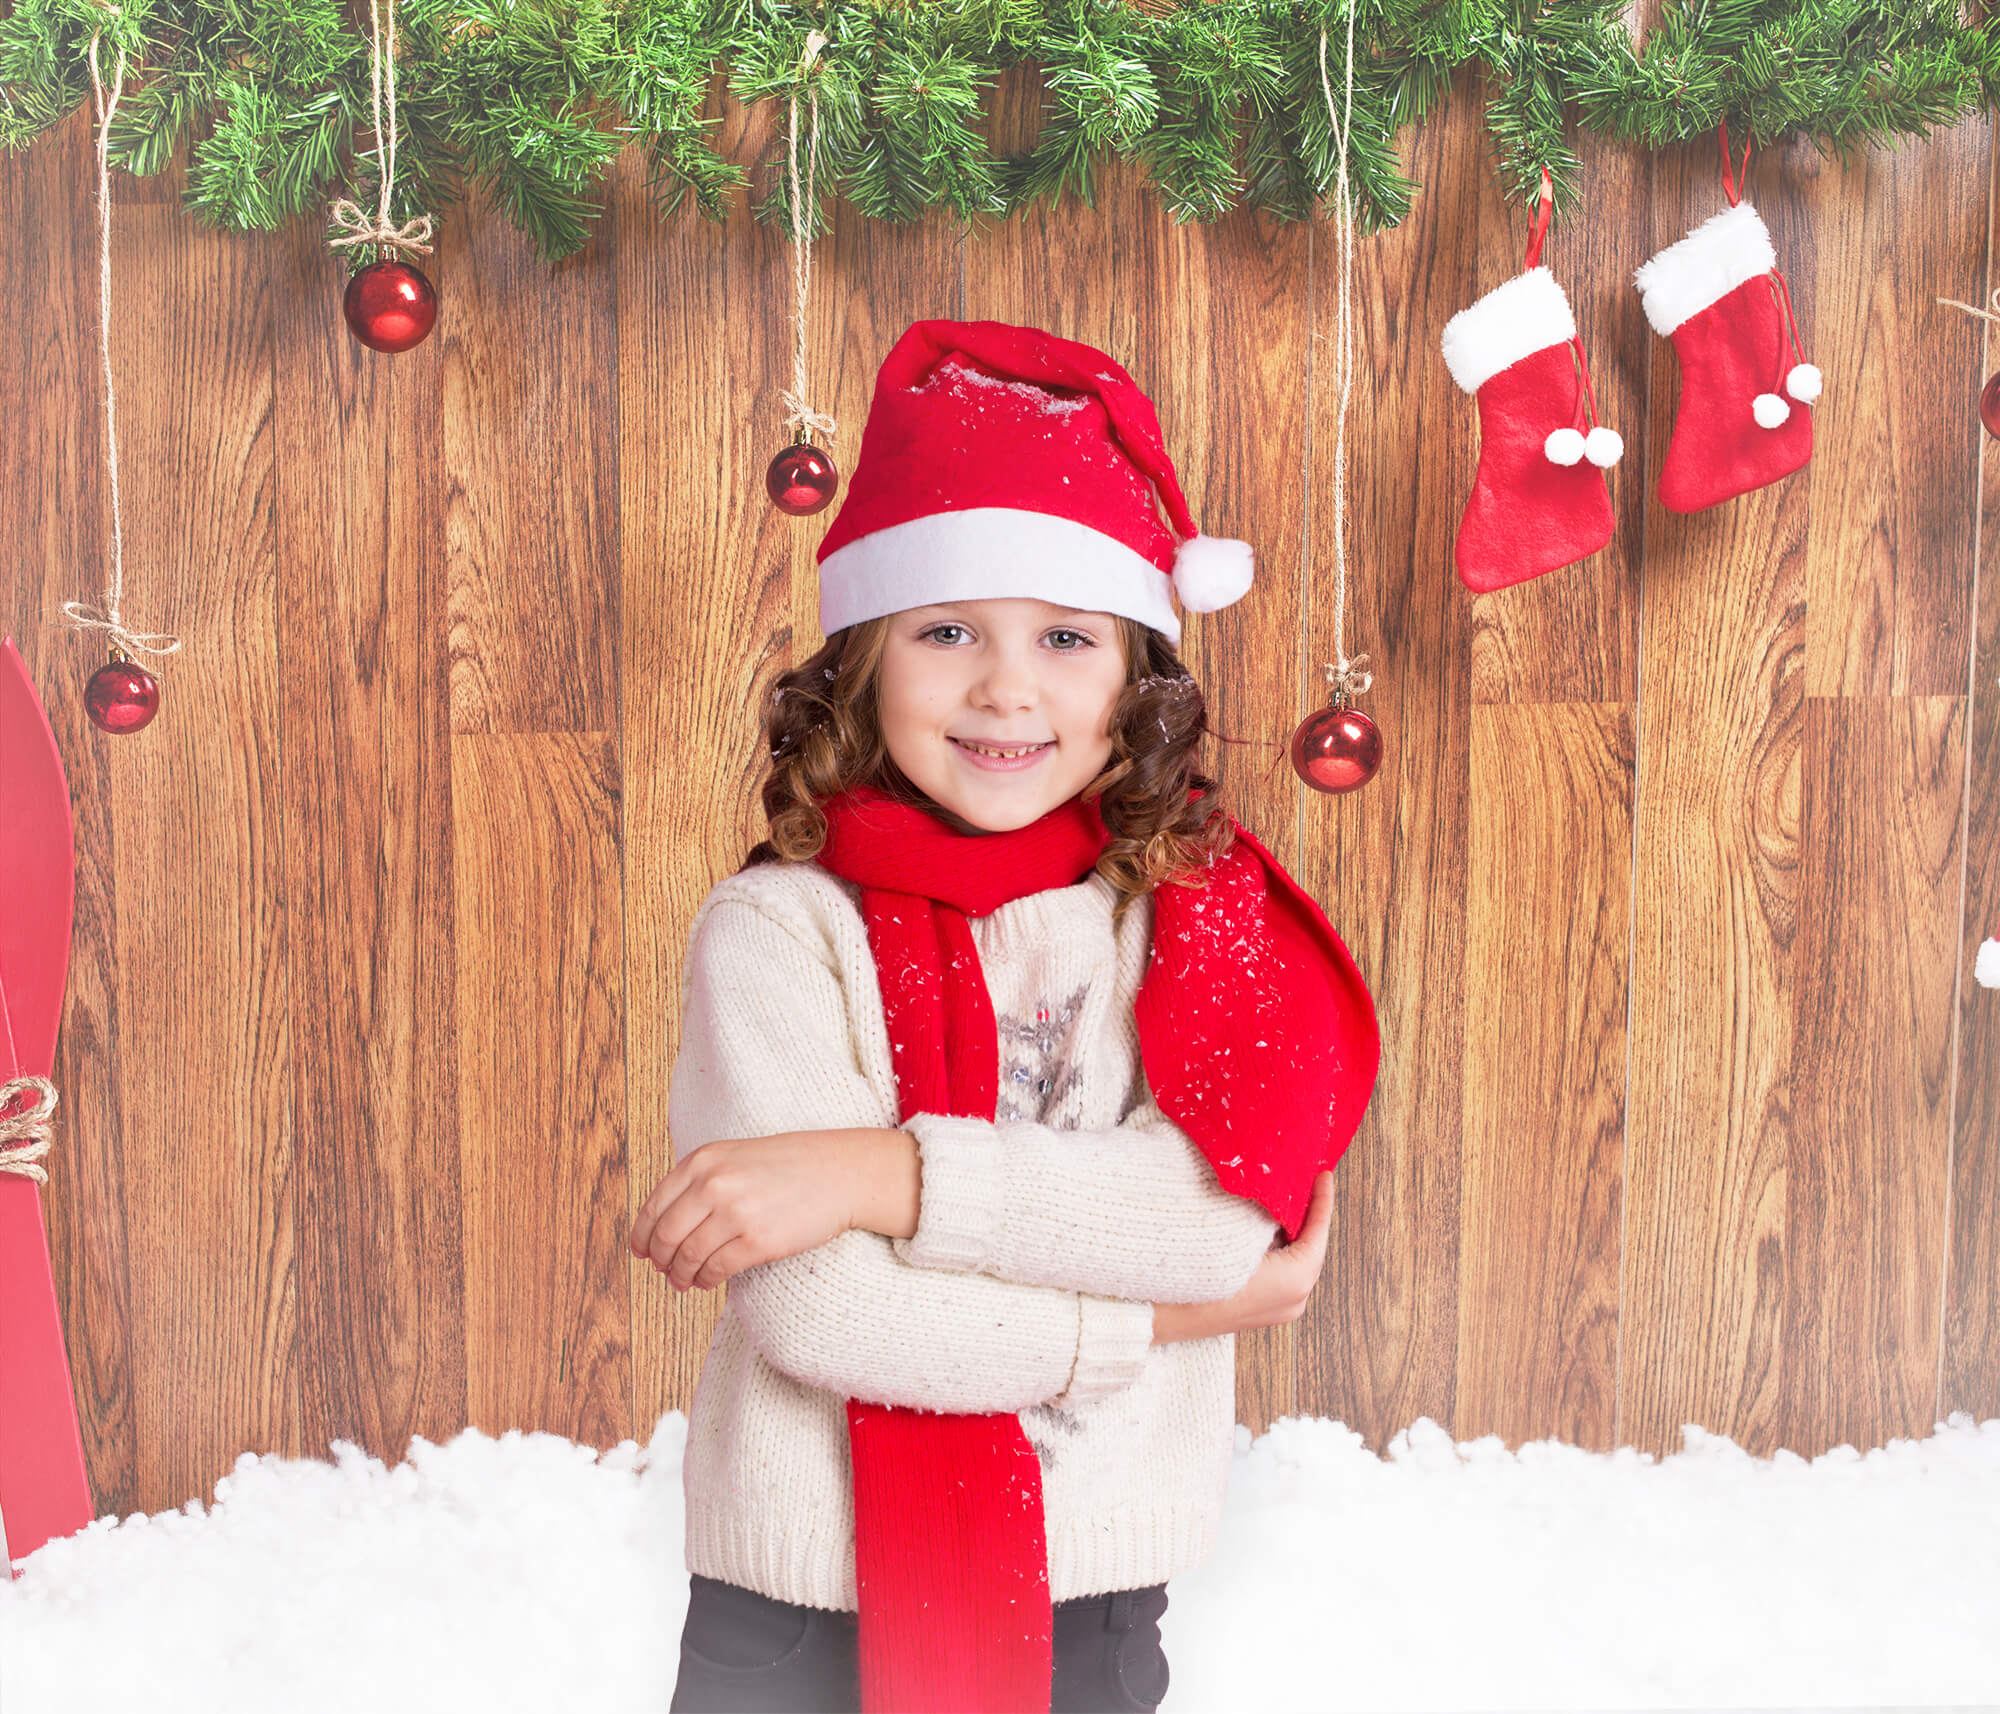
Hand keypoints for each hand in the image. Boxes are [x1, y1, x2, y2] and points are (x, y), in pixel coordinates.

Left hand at [629, 1129, 892, 1291]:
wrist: (840, 1173)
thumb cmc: (790, 1166)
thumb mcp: (737, 1157)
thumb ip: (701, 1181)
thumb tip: (665, 1225)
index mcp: (704, 1160)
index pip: (654, 1206)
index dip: (642, 1235)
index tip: (641, 1250)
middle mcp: (714, 1184)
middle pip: (666, 1236)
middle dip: (660, 1259)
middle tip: (664, 1270)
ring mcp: (735, 1213)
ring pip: (687, 1257)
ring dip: (680, 1275)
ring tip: (684, 1282)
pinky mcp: (757, 1241)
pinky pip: (715, 1270)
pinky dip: (705, 1281)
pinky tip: (707, 1282)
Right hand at [1151, 1171, 1334, 1343]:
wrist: (1160, 1314)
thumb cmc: (1197, 1275)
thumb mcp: (1234, 1234)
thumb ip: (1263, 1212)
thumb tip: (1273, 1188)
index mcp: (1295, 1280)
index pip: (1318, 1231)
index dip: (1322, 1199)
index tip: (1324, 1174)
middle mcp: (1295, 1299)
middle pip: (1310, 1247)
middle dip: (1308, 1214)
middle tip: (1306, 1181)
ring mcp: (1281, 1309)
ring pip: (1297, 1260)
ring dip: (1294, 1231)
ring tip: (1287, 1198)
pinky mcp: (1264, 1311)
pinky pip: (1283, 1272)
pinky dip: (1281, 1248)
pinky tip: (1268, 1226)